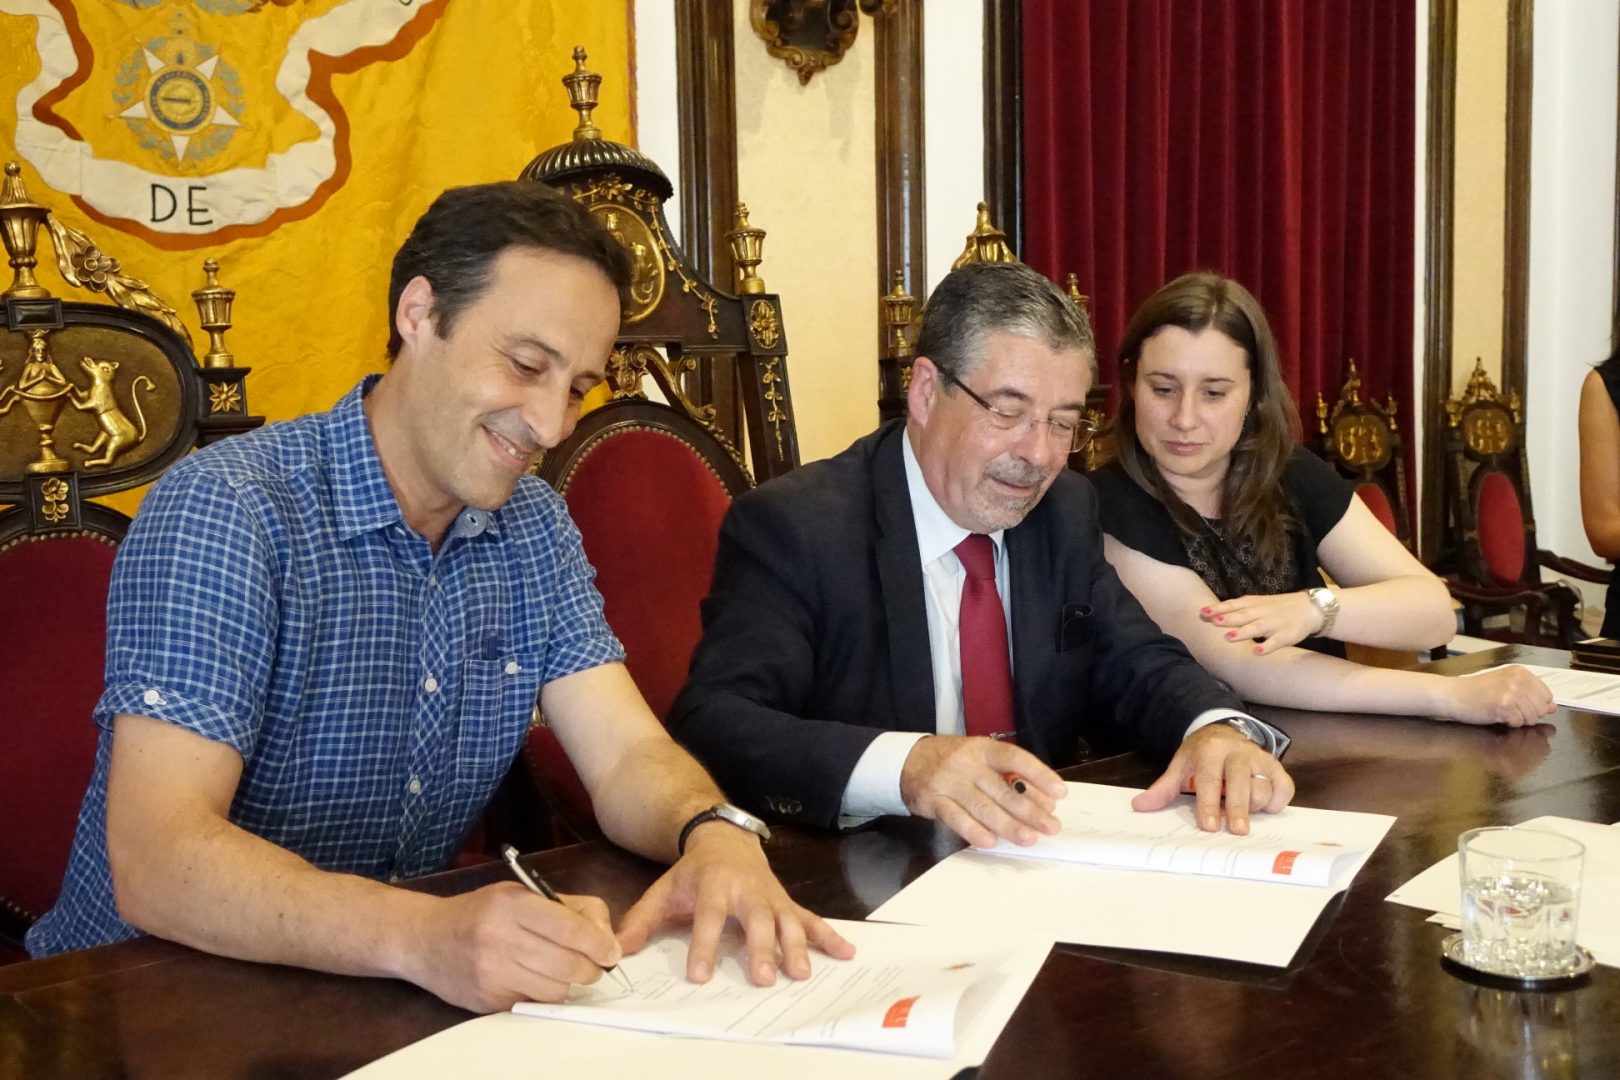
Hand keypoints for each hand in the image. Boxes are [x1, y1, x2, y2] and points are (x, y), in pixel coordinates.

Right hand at [403, 882, 619, 1012]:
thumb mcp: (522, 894)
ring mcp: (492, 973)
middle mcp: (500, 939)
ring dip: (570, 984)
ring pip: (556, 990)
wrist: (425, 939)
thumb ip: (569, 909)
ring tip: (566, 971)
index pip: (570, 928)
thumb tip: (607, 937)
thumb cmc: (482, 912)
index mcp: (511, 905)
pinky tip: (539, 980)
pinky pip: (535, 1004)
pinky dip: (546, 994)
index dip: (599, 943)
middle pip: (569, 964)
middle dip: (592, 968)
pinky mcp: (488, 1000)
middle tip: (596, 965)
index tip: (611, 951)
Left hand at [616, 826, 854, 987]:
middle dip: (762, 948)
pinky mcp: (787, 902)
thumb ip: (642, 919)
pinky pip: (810, 919)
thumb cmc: (693, 873)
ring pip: (787, 920)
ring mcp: (771, 896)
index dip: (703, 945)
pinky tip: (845, 952)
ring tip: (801, 973)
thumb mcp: (664, 890)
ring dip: (796, 946)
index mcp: (714, 885)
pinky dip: (829, 935)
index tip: (700, 975)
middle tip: (764, 977)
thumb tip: (619, 948)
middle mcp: (747, 889)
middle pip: (756, 919)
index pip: (708, 916)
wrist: (725, 838)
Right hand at [898, 735, 1066, 848]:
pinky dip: (974, 831)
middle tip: (1051, 827)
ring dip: (1008, 825)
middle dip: (1030, 810)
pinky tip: (991, 842)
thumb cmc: (954, 761)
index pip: (1015, 758)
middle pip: (1003, 789)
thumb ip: (1010, 777)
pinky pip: (956, 818)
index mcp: (984, 749)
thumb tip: (1043, 802)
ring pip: (983, 806)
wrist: (907, 760)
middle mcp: (968, 763)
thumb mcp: (981, 758)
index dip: (1039, 775)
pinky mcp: (934, 800)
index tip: (1060, 792)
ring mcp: (949, 782)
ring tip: (1028, 839)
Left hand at [1131, 724, 1294, 833]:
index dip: (1209, 804)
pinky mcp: (1276, 766)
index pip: (1210, 780)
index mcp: (1210, 751)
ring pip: (1263, 788)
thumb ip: (1163, 789)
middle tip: (1236, 831)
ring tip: (1242, 813)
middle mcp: (1238, 752)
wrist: (1222, 731)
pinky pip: (1284, 788)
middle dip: (1238, 809)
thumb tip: (1140, 805)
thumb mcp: (1179, 767)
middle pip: (1241, 784)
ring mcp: (1259, 758)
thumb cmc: (1201, 756)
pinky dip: (1277, 801)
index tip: (1208, 826)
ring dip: (1254, 806)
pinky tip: (1264, 807)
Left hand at [1201, 591, 1323, 653]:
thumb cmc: (1278, 607)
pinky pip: (1276, 642)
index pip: (1234, 604)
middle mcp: (1263, 613)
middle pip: (1243, 615)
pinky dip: (1267, 647)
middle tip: (1210, 620)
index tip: (1202, 611)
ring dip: (1243, 632)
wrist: (1311, 608)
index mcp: (1255, 604)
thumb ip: (1239, 608)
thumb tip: (1214, 614)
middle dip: (1226, 618)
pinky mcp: (1286, 636)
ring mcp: (1275, 624)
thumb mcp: (1259, 603)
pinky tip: (1257, 652)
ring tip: (1228, 637)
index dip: (1219, 608)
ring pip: (1257, 628)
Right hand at [1442, 665, 1555, 725]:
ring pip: (1532, 717)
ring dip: (1519, 720)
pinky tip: (1496, 715)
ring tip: (1502, 712)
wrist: (1453, 695)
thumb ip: (1531, 695)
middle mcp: (1519, 679)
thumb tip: (1553, 707)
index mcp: (1521, 672)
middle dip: (1528, 715)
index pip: (1547, 696)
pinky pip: (1518, 723)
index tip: (1519, 705)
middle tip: (1508, 710)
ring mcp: (1512, 692)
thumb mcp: (1507, 687)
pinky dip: (1508, 723)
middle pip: (1541, 708)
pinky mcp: (1504, 705)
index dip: (1536, 706)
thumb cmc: (1477, 692)